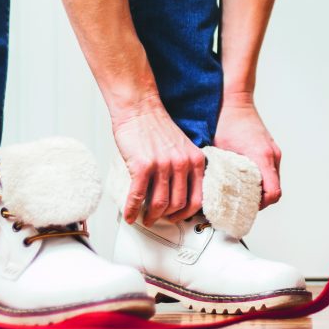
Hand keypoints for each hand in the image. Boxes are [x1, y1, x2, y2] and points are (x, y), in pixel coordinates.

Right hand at [112, 95, 204, 225]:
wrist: (139, 108)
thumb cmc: (157, 127)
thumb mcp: (182, 147)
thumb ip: (185, 168)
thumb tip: (178, 194)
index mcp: (195, 160)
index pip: (198, 198)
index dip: (187, 214)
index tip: (178, 217)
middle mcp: (182, 164)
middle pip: (178, 204)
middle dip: (167, 217)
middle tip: (158, 219)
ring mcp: (163, 165)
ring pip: (160, 204)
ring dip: (151, 216)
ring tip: (145, 219)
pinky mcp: (143, 165)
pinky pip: (138, 196)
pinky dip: (132, 210)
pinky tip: (129, 215)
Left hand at [213, 92, 282, 208]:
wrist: (234, 99)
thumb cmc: (226, 121)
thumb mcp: (219, 150)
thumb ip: (218, 172)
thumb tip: (207, 191)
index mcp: (262, 157)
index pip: (272, 193)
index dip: (260, 206)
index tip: (245, 208)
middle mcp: (272, 155)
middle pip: (274, 190)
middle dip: (259, 201)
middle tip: (240, 205)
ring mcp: (273, 151)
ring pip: (272, 181)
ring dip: (260, 189)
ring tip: (240, 192)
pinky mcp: (270, 149)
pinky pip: (270, 171)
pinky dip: (260, 179)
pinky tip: (244, 178)